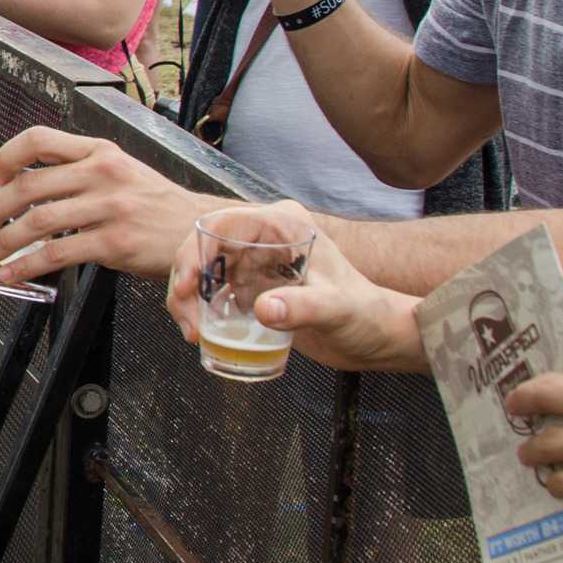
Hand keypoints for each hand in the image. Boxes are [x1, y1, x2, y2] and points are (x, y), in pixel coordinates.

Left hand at [0, 127, 219, 286]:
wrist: (200, 229)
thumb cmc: (156, 205)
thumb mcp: (120, 170)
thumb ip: (79, 172)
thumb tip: (26, 188)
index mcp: (98, 150)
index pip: (38, 139)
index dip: (7, 158)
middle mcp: (102, 172)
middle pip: (28, 185)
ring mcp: (108, 207)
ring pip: (37, 221)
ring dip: (4, 241)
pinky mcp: (114, 242)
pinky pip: (57, 254)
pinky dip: (27, 265)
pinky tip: (15, 272)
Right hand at [167, 210, 424, 371]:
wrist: (377, 337)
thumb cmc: (366, 316)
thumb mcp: (337, 310)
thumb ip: (303, 307)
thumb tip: (263, 310)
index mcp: (282, 225)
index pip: (222, 226)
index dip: (195, 253)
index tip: (187, 287)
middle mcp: (264, 238)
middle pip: (203, 248)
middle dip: (185, 282)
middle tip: (188, 322)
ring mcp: (256, 262)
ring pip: (202, 271)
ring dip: (187, 300)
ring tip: (194, 333)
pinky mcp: (252, 287)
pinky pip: (212, 292)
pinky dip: (199, 311)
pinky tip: (202, 334)